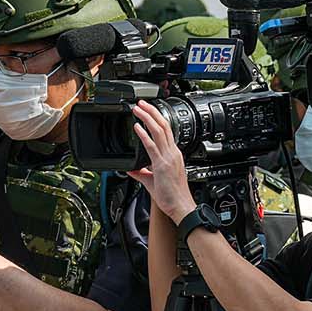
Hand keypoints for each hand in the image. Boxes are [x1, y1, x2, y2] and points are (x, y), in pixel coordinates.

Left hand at [129, 102, 196, 222]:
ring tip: (138, 109)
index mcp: (173, 155)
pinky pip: (152, 146)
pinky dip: (144, 135)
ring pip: (159, 131)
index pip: (166, 131)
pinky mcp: (162, 165)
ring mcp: (168, 158)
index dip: (157, 118)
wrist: (181, 207)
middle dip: (152, 112)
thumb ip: (141, 173)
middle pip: (164, 125)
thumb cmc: (172, 196)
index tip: (148, 111)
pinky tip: (137, 127)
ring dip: (148, 118)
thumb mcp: (153, 181)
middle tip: (142, 103)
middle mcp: (173, 153)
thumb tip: (131, 169)